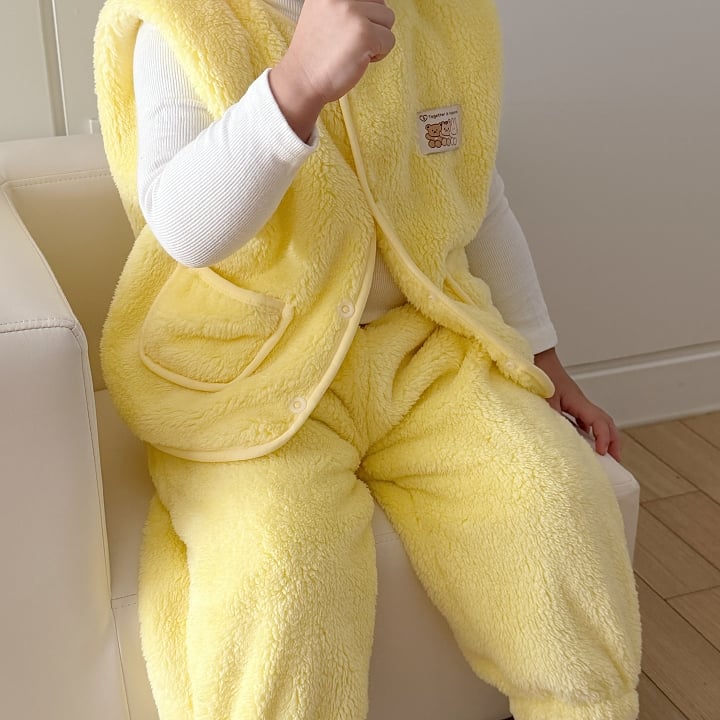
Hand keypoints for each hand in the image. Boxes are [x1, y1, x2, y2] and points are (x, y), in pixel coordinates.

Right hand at [269, 0, 395, 139]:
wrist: (301, 80)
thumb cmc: (316, 52)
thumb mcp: (323, 11)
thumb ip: (344, 2)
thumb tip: (373, 2)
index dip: (365, 13)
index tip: (350, 29)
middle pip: (381, 3)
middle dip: (373, 24)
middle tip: (351, 42)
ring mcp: (353, 13)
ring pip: (388, 20)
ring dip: (377, 38)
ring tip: (354, 49)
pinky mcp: (365, 34)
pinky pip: (390, 40)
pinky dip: (379, 54)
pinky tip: (358, 59)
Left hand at [534, 347, 621, 461]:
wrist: (535, 357)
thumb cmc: (539, 374)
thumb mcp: (544, 401)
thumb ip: (552, 419)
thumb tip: (559, 438)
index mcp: (578, 401)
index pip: (599, 421)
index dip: (603, 438)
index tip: (601, 453)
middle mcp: (581, 401)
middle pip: (606, 422)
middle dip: (612, 441)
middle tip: (615, 459)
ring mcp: (576, 402)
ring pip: (597, 420)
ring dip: (603, 436)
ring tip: (604, 453)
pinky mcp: (568, 402)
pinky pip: (584, 418)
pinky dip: (589, 430)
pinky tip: (584, 440)